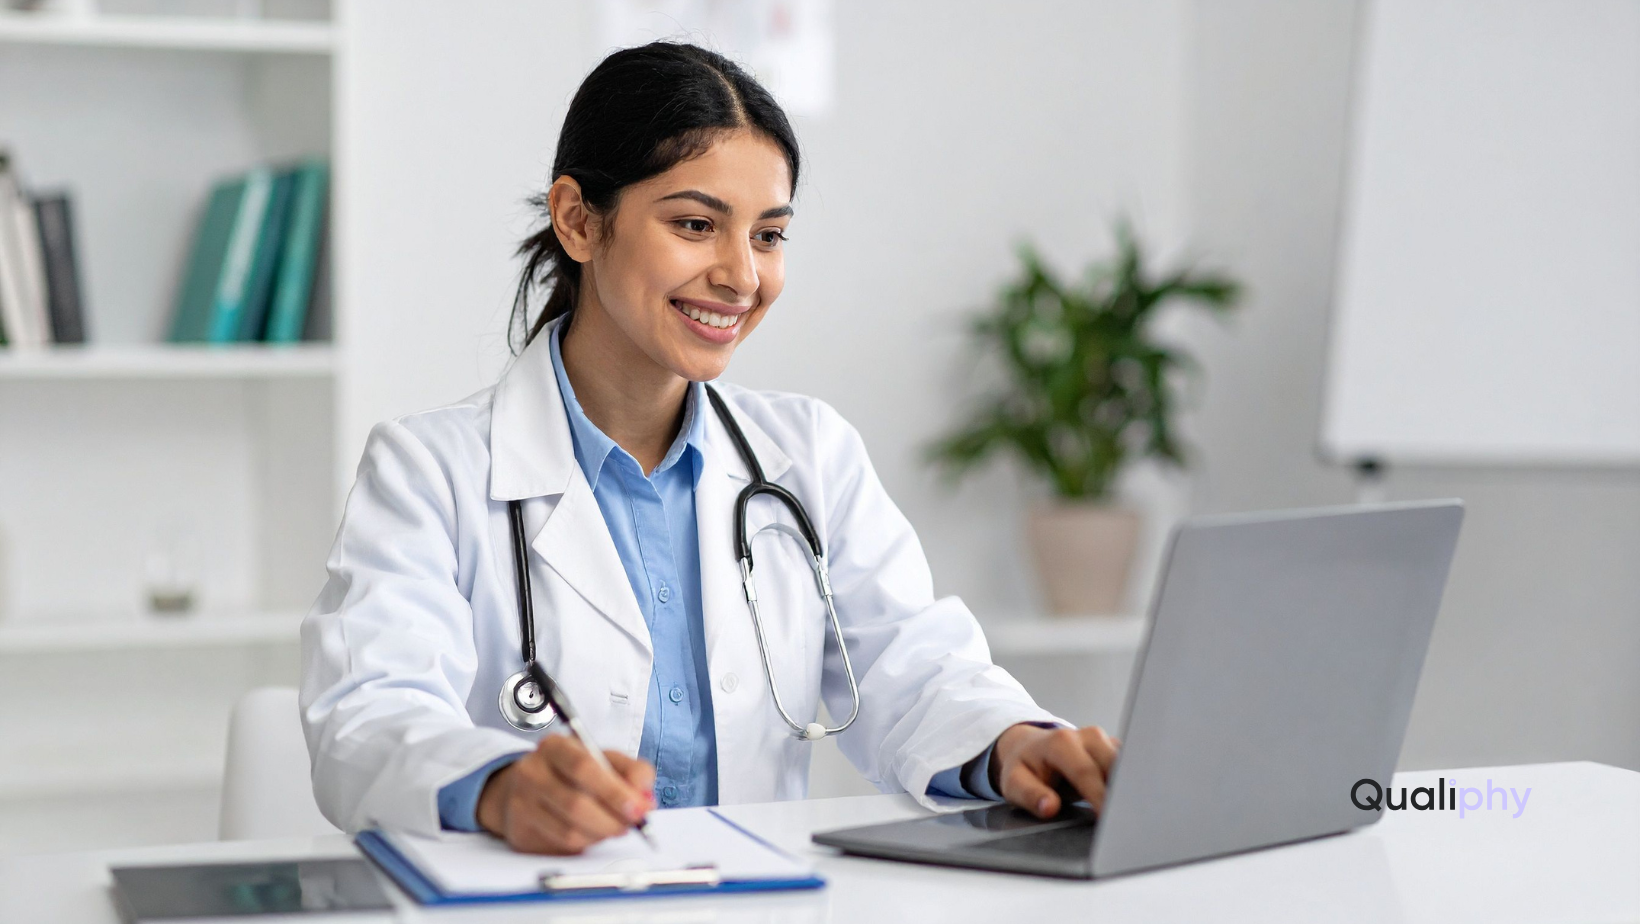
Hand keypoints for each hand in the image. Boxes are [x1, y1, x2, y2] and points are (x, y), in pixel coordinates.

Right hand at [475, 735, 655, 853]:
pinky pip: (561, 846)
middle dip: (612, 819)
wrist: (525, 788)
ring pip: (570, 831)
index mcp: (555, 747)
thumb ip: (632, 772)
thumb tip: (645, 798)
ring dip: (602, 834)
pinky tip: (593, 833)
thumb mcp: (604, 759)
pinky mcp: (521, 832)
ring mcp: (521, 804)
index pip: (584, 767)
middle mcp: (532, 772)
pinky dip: (586, 843)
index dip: (614, 791)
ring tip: (615, 827)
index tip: (637, 808)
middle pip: (576, 804)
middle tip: (633, 824)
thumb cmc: (572, 772)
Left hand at [989, 723, 1119, 818]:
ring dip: (1129, 788)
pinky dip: (1130, 785)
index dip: (1099, 797)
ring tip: (1129, 814)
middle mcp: (1086, 736)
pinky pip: (1129, 766)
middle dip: (1121, 792)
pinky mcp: (1113, 747)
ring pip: (1126, 765)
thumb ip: (1030, 795)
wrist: (1029, 748)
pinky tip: (1129, 804)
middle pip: (1114, 765)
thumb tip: (1049, 807)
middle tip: (1124, 822)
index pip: (1085, 772)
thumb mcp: (1014, 783)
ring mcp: (1103, 739)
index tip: (1108, 820)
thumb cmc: (1024, 768)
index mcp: (1060, 743)